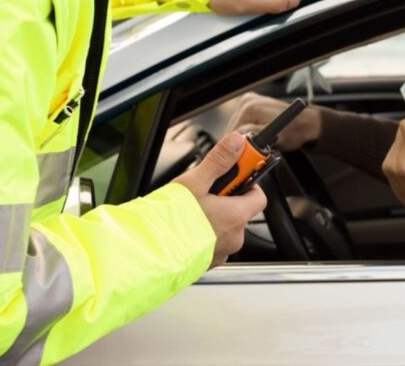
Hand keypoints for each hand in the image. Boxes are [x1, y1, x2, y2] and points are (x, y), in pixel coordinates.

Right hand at [172, 132, 266, 267]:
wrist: (145, 256)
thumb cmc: (167, 223)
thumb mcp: (193, 183)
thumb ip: (219, 161)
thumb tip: (236, 143)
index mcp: (236, 216)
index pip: (259, 197)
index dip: (248, 183)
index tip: (235, 175)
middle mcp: (234, 238)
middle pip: (239, 212)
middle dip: (224, 200)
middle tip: (203, 193)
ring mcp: (221, 252)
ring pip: (224, 229)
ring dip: (213, 218)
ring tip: (189, 212)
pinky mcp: (206, 263)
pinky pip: (211, 244)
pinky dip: (202, 235)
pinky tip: (183, 229)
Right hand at [226, 92, 320, 150]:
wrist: (306, 123)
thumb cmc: (295, 131)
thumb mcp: (273, 140)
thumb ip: (252, 142)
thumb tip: (236, 145)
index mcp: (249, 107)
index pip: (231, 135)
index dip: (236, 150)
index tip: (243, 161)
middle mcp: (247, 102)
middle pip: (232, 132)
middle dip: (240, 145)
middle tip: (252, 155)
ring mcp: (248, 103)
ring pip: (235, 131)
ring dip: (243, 141)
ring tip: (257, 145)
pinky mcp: (249, 107)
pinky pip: (241, 126)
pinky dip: (246, 134)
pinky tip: (256, 138)